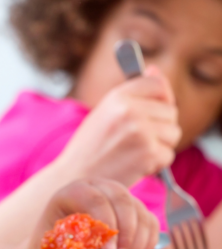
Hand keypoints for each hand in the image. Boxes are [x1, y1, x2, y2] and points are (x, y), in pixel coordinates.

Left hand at [28, 179, 159, 248]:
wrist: (65, 246)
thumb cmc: (57, 246)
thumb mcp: (57, 246)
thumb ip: (74, 247)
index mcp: (74, 191)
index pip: (95, 199)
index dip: (106, 225)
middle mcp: (100, 187)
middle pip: (123, 201)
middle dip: (125, 235)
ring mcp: (121, 197)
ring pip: (141, 215)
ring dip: (136, 246)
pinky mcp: (136, 210)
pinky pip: (151, 225)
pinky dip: (145, 247)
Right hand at [57, 68, 180, 185]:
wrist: (74, 178)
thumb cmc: (89, 147)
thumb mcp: (104, 111)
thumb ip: (132, 93)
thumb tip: (155, 70)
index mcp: (117, 97)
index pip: (158, 85)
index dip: (162, 97)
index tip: (155, 109)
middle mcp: (130, 111)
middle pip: (171, 111)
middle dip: (160, 126)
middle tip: (135, 139)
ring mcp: (141, 132)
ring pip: (173, 133)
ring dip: (160, 145)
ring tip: (133, 152)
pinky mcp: (148, 154)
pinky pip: (168, 155)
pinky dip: (155, 163)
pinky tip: (134, 165)